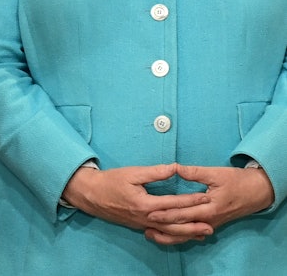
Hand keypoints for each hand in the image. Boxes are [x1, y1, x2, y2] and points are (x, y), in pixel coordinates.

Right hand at [61, 163, 209, 236]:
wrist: (91, 195)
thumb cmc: (110, 181)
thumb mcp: (132, 172)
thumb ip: (155, 172)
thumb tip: (175, 168)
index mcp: (145, 203)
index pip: (173, 203)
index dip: (190, 200)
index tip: (205, 196)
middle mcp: (146, 217)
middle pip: (175, 222)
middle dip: (194, 222)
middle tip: (213, 222)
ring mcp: (143, 224)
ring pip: (170, 232)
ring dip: (188, 233)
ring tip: (204, 233)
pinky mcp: (140, 226)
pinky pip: (162, 234)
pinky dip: (175, 236)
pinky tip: (185, 236)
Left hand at [142, 164, 274, 244]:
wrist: (257, 192)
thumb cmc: (236, 181)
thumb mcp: (216, 173)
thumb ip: (194, 172)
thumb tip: (175, 168)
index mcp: (210, 207)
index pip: (184, 212)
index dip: (166, 213)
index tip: (149, 211)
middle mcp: (210, 219)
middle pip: (183, 224)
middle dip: (164, 224)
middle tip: (145, 223)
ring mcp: (211, 223)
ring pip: (188, 233)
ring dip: (170, 234)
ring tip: (151, 233)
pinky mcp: (212, 223)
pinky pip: (194, 232)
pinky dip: (181, 235)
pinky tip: (169, 234)